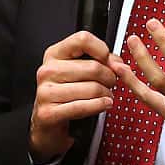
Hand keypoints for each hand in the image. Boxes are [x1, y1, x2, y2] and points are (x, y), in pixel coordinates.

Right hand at [29, 31, 116, 161]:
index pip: (82, 39)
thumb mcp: (79, 71)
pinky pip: (83, 106)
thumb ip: (101, 61)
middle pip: (93, 67)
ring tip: (106, 97)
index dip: (102, 50)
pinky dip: (99, 106)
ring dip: (106, 95)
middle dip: (110, 77)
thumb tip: (118, 63)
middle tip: (110, 84)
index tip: (108, 61)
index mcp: (54, 54)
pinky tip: (104, 105)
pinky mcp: (48, 113)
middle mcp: (47, 70)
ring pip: (92, 88)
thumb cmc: (66, 95)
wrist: (48, 124)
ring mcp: (46, 92)